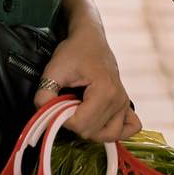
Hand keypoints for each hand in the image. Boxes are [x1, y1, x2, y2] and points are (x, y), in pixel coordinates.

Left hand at [34, 24, 140, 143]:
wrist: (91, 39)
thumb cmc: (73, 52)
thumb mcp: (53, 70)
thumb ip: (44, 94)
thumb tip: (44, 116)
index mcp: (104, 90)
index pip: (81, 124)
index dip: (63, 119)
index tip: (59, 104)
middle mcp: (119, 99)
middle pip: (93, 132)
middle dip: (74, 123)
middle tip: (68, 103)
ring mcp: (125, 103)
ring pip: (108, 135)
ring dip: (91, 130)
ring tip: (80, 113)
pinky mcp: (126, 104)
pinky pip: (130, 128)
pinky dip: (117, 132)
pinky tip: (103, 124)